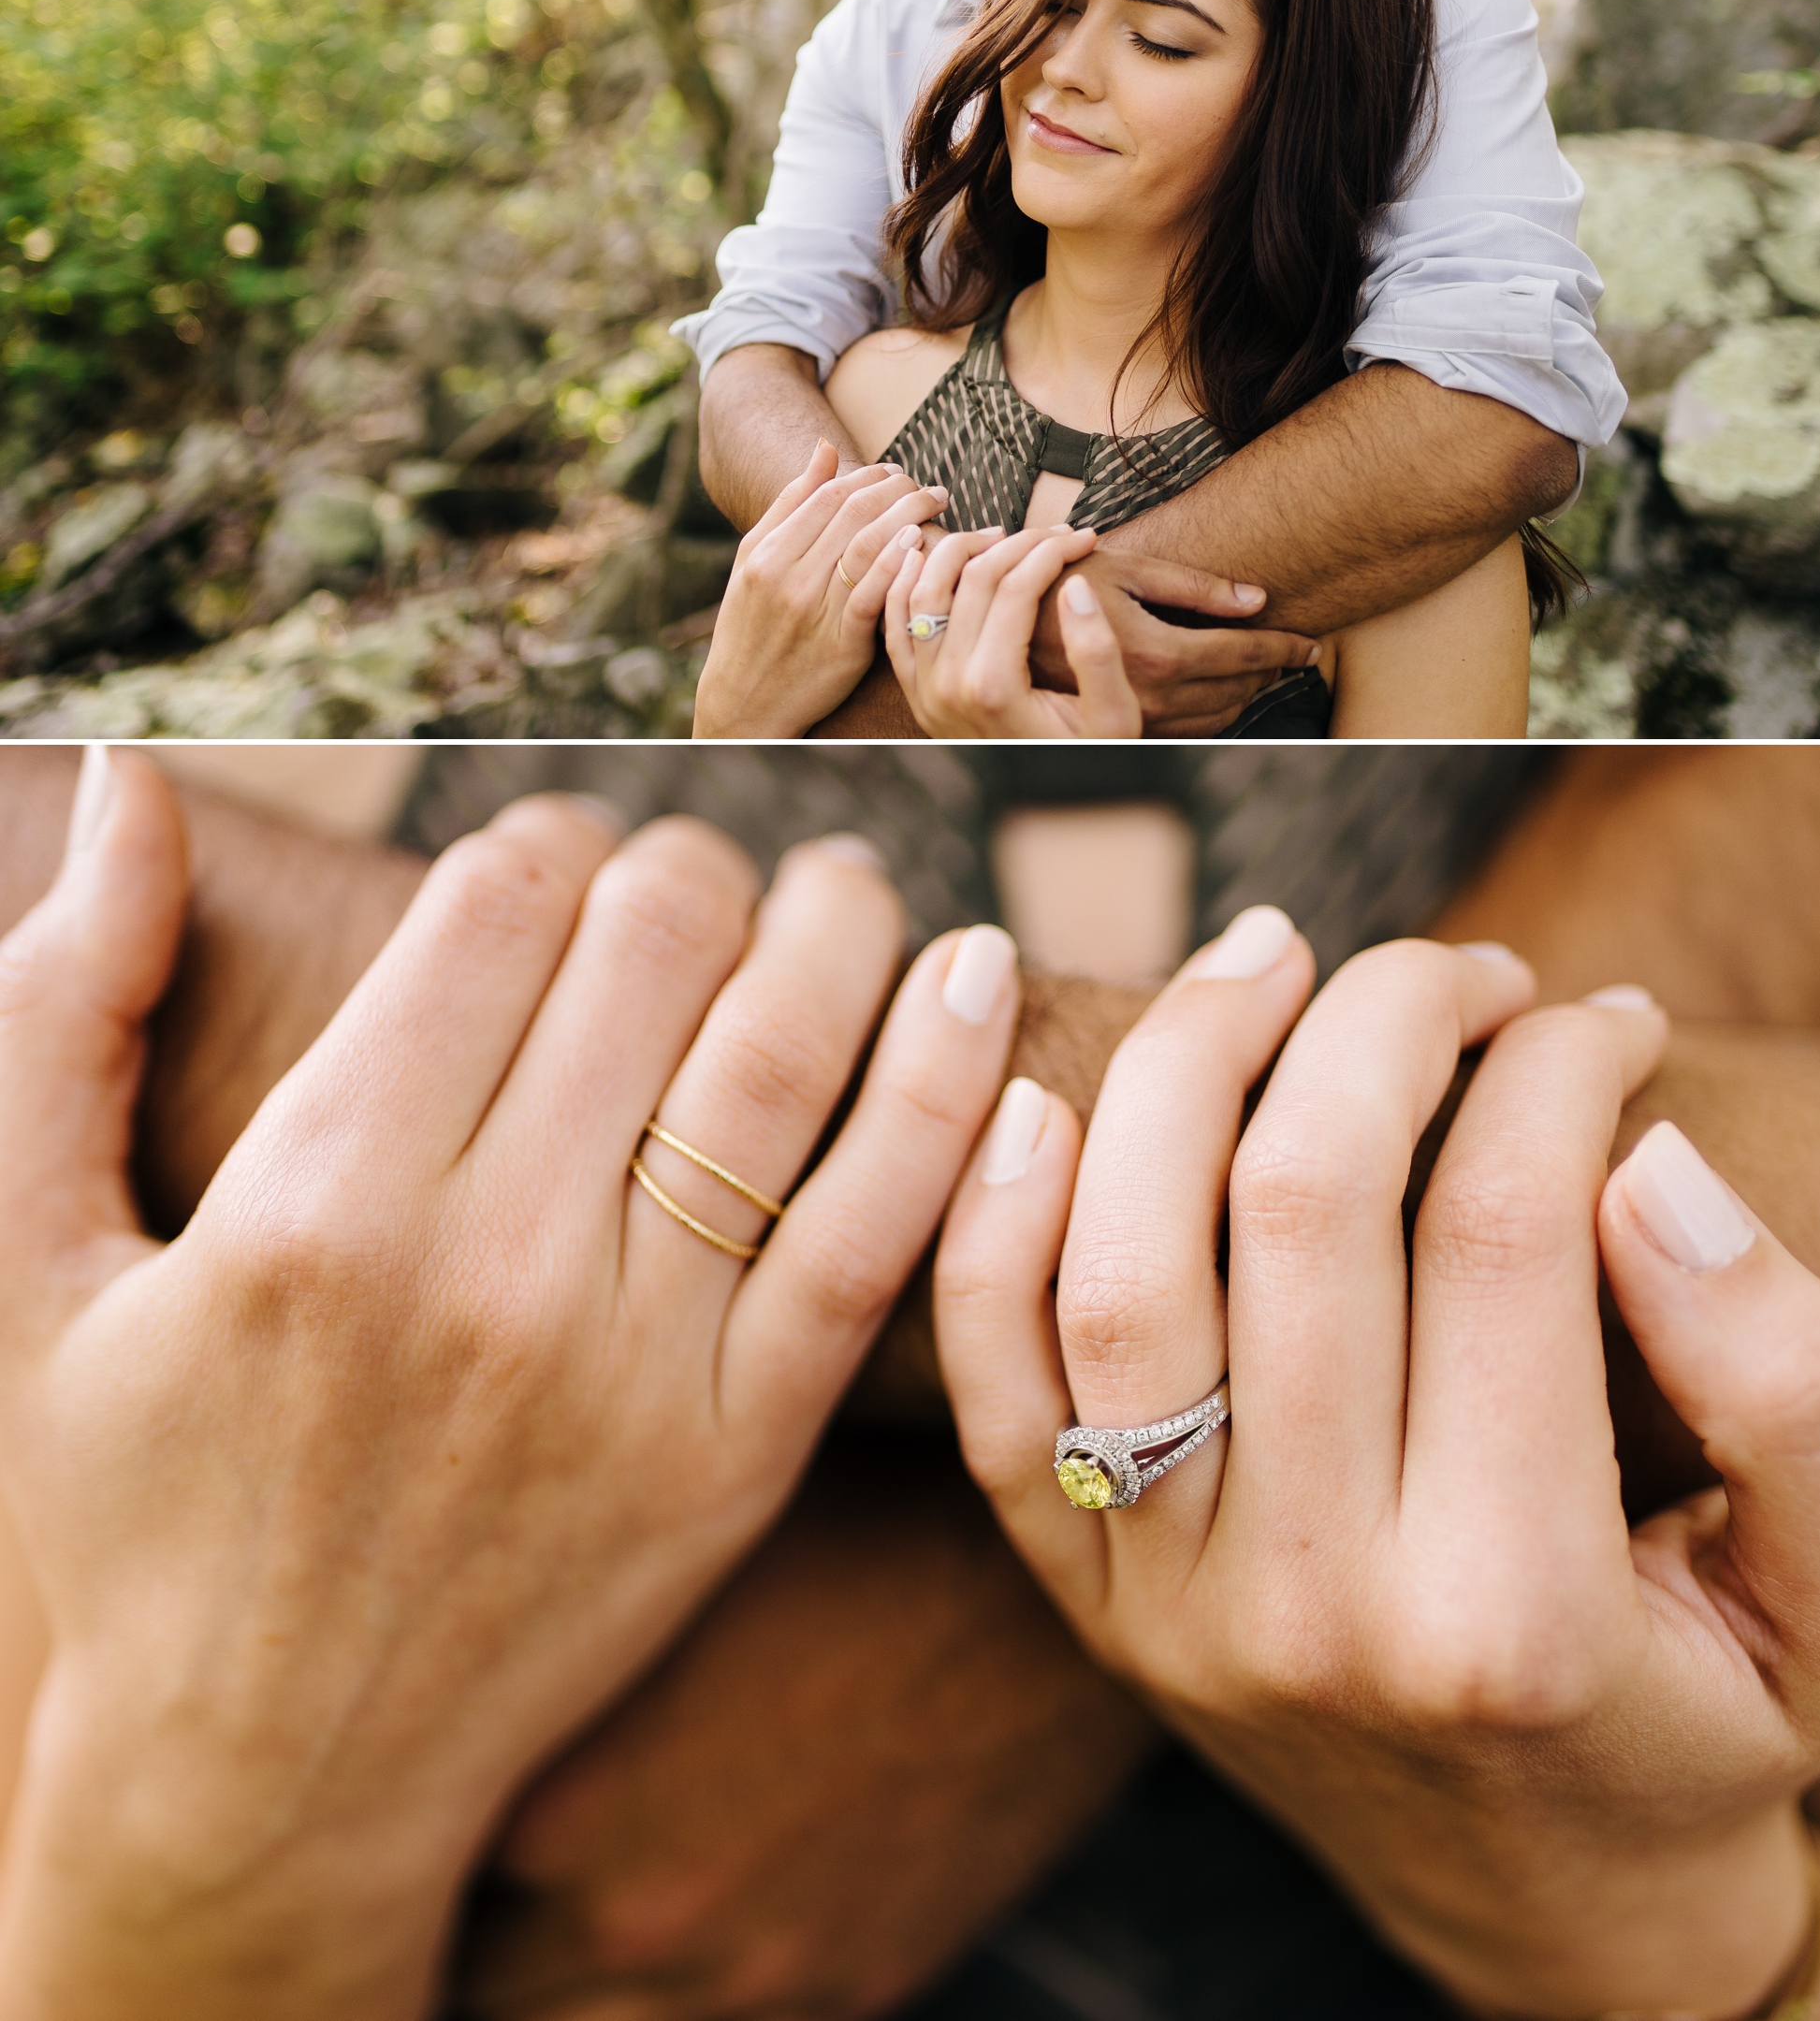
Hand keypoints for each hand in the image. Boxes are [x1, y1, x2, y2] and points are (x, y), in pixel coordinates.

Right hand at [0, 750, 1020, 2020]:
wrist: (261, 1783)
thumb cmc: (136, 1505)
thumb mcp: (39, 1263)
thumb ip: (64, 1010)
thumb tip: (127, 786)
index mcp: (316, 1198)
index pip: (502, 898)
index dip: (547, 830)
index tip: (552, 857)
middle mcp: (488, 1268)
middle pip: (660, 942)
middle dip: (691, 865)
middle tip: (692, 879)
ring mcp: (633, 1367)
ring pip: (787, 1053)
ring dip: (839, 924)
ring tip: (842, 887)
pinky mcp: (740, 1453)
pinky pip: (880, 1229)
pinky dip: (949, 1085)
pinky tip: (976, 980)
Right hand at [693, 440, 947, 735]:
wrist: (744, 701)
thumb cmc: (751, 626)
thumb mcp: (754, 561)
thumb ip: (790, 505)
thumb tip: (826, 449)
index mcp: (767, 553)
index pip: (829, 496)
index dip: (869, 475)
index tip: (896, 470)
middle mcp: (789, 578)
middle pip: (854, 514)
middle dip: (898, 489)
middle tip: (926, 486)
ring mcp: (815, 612)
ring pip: (868, 546)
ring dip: (909, 516)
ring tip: (935, 504)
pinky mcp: (841, 645)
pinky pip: (874, 595)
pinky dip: (898, 564)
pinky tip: (921, 542)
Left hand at [884, 522, 1141, 737]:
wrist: (1044, 801)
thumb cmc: (1087, 757)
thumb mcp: (1114, 717)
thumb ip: (1097, 652)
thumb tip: (1074, 584)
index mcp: (995, 686)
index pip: (1016, 586)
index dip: (1053, 550)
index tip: (1085, 536)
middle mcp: (948, 684)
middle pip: (972, 578)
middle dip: (1017, 541)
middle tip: (1052, 532)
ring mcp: (923, 688)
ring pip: (922, 588)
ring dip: (957, 549)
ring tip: (998, 534)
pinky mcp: (913, 690)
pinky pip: (895, 620)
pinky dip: (906, 579)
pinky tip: (929, 553)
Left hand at [937, 923, 1819, 2018]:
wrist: (1548, 1903)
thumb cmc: (1709, 1716)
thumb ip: (1807, 1393)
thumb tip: (1651, 1168)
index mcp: (1515, 1612)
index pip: (1505, 1230)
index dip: (1560, 1070)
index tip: (1609, 1020)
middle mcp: (1315, 1608)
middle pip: (1302, 1206)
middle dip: (1384, 1020)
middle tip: (1459, 966)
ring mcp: (1170, 1605)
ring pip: (1120, 1267)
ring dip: (1186, 1065)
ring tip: (1274, 960)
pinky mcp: (1086, 1594)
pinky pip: (991, 1386)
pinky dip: (990, 1224)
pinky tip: (1047, 1094)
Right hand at [1023, 546, 1319, 735]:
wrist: (999, 620)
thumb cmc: (1063, 579)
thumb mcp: (1128, 567)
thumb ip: (1196, 586)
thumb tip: (1258, 599)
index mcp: (1157, 651)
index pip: (1244, 654)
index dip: (1284, 647)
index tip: (1312, 643)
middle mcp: (1150, 694)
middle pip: (1237, 688)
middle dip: (1274, 670)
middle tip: (1299, 654)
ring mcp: (1135, 717)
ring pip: (1217, 716)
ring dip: (1250, 694)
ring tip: (1269, 671)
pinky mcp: (1120, 727)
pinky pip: (1187, 730)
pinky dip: (1217, 713)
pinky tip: (1226, 693)